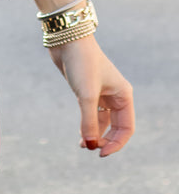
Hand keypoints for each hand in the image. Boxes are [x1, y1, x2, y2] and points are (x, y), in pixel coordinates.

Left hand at [49, 35, 133, 155]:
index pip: (126, 128)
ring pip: (103, 121)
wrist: (67, 40)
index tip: (101, 153)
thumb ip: (89, 121)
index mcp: (123, 95)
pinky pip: (92, 113)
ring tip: (83, 145)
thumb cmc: (82, 63)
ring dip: (94, 134)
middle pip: (116, 127)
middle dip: (105, 140)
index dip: (116, 143)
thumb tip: (90, 144)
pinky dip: (88, 125)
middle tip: (91, 148)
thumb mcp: (86, 95)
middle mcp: (116, 95)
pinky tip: (81, 134)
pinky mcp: (87, 90)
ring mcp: (102, 93)